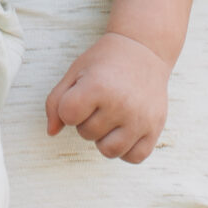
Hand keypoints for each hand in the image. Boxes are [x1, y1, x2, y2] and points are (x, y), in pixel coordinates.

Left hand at [45, 31, 171, 162]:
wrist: (144, 50)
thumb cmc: (105, 62)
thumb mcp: (75, 71)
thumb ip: (56, 101)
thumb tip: (52, 132)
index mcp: (98, 86)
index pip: (67, 116)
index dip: (69, 106)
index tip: (80, 93)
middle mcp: (121, 104)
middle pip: (86, 134)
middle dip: (87, 119)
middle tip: (100, 100)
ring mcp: (140, 119)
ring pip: (108, 151)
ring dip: (104, 137)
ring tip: (111, 117)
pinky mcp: (155, 129)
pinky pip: (133, 157)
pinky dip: (126, 149)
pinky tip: (125, 129)